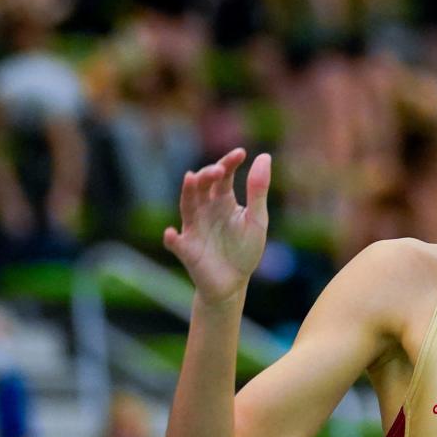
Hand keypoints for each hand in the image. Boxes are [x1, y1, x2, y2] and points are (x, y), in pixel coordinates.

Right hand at [163, 148, 269, 305]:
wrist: (233, 283)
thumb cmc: (245, 250)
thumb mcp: (257, 220)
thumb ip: (258, 191)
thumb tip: (264, 156)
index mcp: (223, 200)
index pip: (223, 175)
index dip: (229, 163)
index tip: (241, 153)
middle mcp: (205, 208)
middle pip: (202, 185)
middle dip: (208, 174)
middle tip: (219, 171)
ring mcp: (194, 227)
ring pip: (187, 204)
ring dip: (188, 191)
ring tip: (190, 178)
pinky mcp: (186, 248)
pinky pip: (175, 242)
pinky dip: (172, 238)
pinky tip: (172, 233)